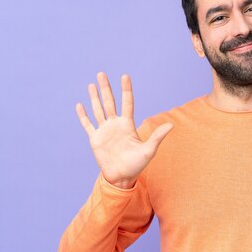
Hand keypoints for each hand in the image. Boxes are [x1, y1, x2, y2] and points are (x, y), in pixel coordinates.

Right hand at [76, 72, 172, 188]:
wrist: (122, 177)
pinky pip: (87, 124)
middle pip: (109, 102)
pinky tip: (80, 104)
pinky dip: (83, 115)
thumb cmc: (137, 165)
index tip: (125, 76)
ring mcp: (104, 131)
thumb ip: (158, 136)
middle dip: (106, 88)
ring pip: (98, 110)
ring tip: (92, 84)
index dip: (126, 89)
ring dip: (94, 97)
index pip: (127, 102)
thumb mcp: (149, 150)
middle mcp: (115, 125)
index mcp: (128, 125)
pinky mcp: (95, 139)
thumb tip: (171, 125)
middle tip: (102, 73)